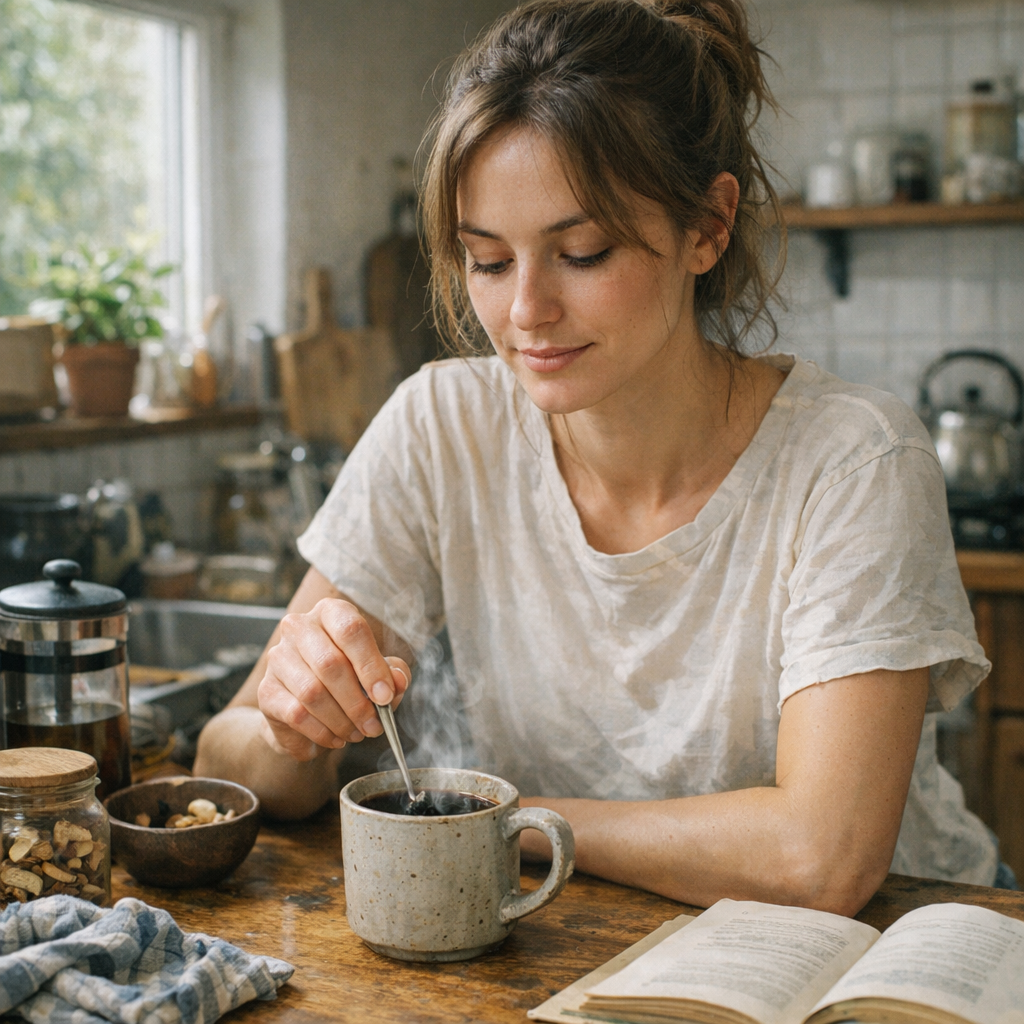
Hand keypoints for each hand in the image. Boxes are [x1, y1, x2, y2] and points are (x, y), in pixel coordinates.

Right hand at [257, 598, 410, 760]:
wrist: (305, 708)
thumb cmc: (348, 678)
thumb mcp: (377, 671)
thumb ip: (393, 673)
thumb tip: (398, 681)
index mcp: (331, 613)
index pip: (351, 629)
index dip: (371, 665)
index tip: (385, 697)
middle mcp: (299, 627)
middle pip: (330, 663)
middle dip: (358, 702)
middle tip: (374, 726)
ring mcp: (278, 657)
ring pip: (312, 692)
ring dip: (341, 720)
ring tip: (357, 733)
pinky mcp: (266, 690)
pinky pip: (297, 714)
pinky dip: (322, 732)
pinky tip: (335, 737)